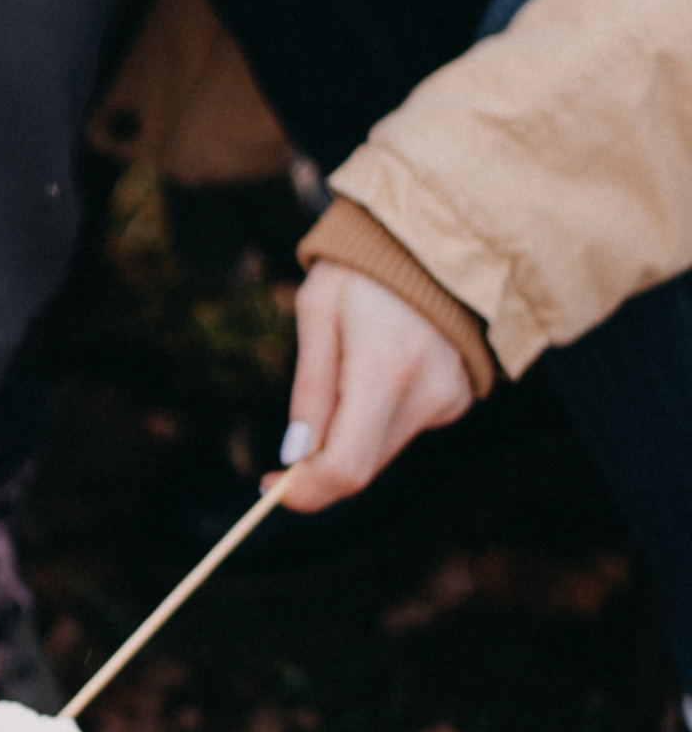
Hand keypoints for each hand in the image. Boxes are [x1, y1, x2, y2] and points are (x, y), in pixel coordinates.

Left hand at [274, 265, 474, 510]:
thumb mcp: (317, 312)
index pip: (346, 466)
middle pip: (362, 466)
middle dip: (321, 465)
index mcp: (384, 369)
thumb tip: (296, 454)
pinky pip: (403, 427)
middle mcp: (425, 393)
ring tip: (347, 372)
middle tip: (292, 450)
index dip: (306, 491)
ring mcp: (448, 399)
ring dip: (350, 436)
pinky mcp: (457, 399)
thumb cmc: (363, 270)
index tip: (273, 484)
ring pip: (381, 450)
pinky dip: (378, 417)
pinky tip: (381, 368)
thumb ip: (310, 388)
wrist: (436, 240)